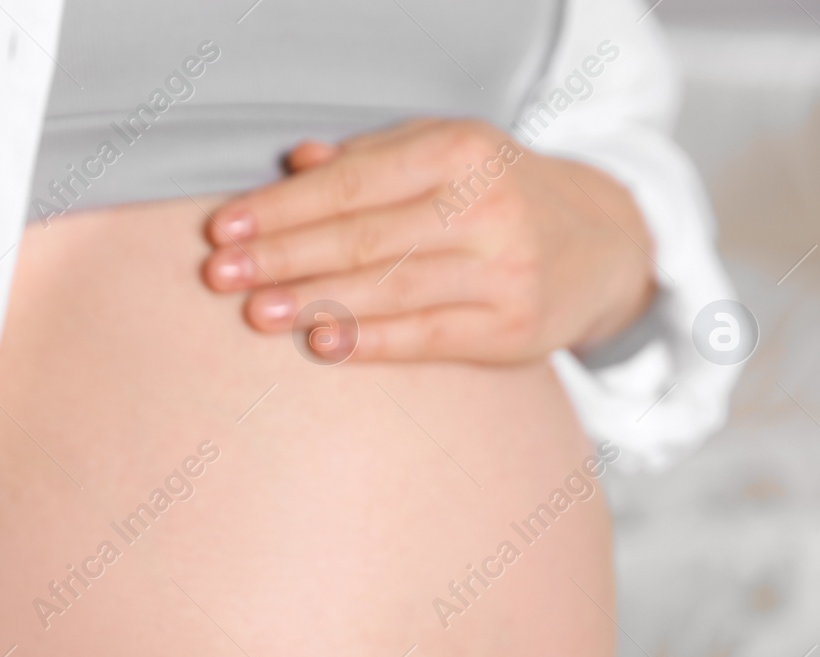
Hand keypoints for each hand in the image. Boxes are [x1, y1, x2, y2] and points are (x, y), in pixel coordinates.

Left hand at [200, 119, 656, 363]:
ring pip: (391, 288)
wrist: (600, 244)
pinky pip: (426, 337)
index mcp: (461, 150)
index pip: (352, 183)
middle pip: (364, 237)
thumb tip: (293, 163)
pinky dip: (370, 341)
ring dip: (315, 301)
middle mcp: (487, 206)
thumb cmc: (494, 193)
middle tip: (220, 276)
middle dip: (284, 256)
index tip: (223, 229)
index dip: (281, 208)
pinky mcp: (512, 329)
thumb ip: (367, 158)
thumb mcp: (442, 154)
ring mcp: (504, 270)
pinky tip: (320, 343)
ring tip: (255, 312)